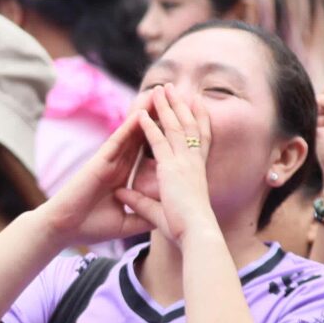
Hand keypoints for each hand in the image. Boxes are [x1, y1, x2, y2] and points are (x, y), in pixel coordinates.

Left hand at [115, 86, 217, 245]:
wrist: (197, 233)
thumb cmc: (187, 229)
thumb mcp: (160, 211)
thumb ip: (141, 201)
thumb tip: (122, 194)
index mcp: (198, 171)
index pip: (201, 139)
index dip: (200, 120)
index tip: (197, 103)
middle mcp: (194, 163)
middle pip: (188, 126)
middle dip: (181, 105)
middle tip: (174, 88)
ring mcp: (184, 163)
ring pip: (174, 127)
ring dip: (166, 107)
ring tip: (159, 89)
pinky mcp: (171, 168)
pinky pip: (158, 141)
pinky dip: (149, 126)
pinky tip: (141, 112)